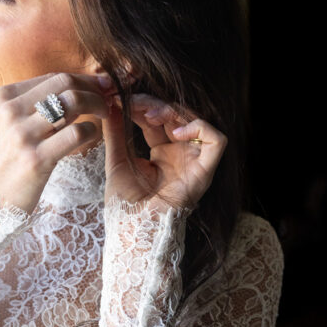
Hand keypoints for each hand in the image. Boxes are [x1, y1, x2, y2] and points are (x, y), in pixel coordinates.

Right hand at [0, 72, 111, 214]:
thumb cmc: (6, 160)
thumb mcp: (8, 123)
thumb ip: (34, 103)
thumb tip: (78, 86)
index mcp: (3, 97)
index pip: (53, 77)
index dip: (83, 79)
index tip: (100, 85)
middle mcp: (10, 111)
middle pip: (65, 83)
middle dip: (94, 87)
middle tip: (108, 98)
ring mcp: (22, 135)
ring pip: (73, 102)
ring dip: (98, 105)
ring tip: (104, 113)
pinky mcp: (36, 159)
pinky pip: (77, 132)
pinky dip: (93, 130)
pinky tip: (92, 135)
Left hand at [101, 89, 226, 213]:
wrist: (133, 228)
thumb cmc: (124, 203)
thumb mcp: (116, 160)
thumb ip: (115, 133)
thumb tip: (110, 106)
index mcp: (161, 153)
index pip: (157, 119)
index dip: (142, 106)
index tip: (120, 98)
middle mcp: (180, 155)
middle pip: (176, 116)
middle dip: (154, 104)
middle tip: (133, 101)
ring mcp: (193, 162)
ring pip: (196, 121)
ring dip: (173, 111)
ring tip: (150, 115)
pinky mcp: (205, 171)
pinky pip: (217, 141)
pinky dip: (201, 129)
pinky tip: (176, 132)